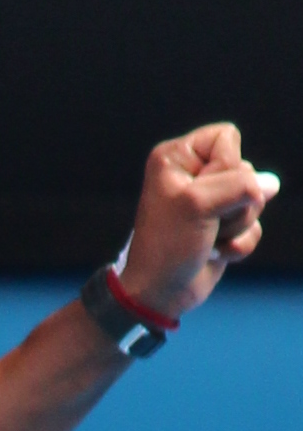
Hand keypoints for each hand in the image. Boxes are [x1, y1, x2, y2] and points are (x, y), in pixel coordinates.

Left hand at [117, 123, 278, 322]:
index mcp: (177, 157)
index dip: (226, 165)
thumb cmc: (168, 245)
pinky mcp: (223, 226)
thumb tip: (271, 184)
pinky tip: (217, 253)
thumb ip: (240, 184)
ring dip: (236, 225)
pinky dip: (239, 243)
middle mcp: (194, 174)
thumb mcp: (199, 204)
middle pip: (245, 169)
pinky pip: (253, 225)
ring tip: (209, 237)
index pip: (226, 136)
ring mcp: (211, 202)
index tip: (203, 193)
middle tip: (205, 221)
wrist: (160, 293)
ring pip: (254, 199)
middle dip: (233, 201)